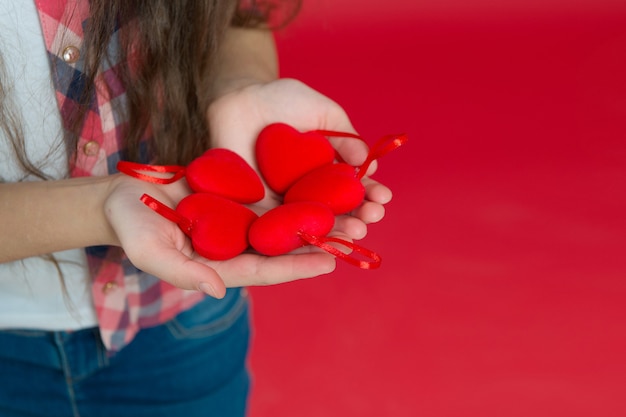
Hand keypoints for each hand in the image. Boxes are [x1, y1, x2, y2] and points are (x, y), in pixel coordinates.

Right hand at [104, 174, 337, 297]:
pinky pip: (269, 200)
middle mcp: (235, 247)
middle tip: (353, 235)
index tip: (328, 261)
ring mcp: (237, 224)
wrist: (124, 197)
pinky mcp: (236, 202)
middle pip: (282, 248)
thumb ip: (182, 273)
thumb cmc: (132, 227)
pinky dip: (293, 195)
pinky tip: (317, 185)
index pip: (265, 269)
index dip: (295, 266)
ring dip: (312, 219)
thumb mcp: (150, 252)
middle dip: (316, 243)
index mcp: (220, 266)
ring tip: (347, 211)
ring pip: (281, 224)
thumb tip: (217, 290)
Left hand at [207, 78, 392, 237]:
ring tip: (357, 232)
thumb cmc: (282, 100)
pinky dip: (299, 237)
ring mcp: (283, 202)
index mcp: (326, 171)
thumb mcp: (323, 112)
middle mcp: (307, 191)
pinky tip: (319, 239)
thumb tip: (369, 164)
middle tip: (372, 217)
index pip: (352, 189)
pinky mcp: (257, 209)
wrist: (240, 97)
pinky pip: (279, 227)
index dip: (370, 195)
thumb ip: (346, 136)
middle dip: (359, 217)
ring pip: (312, 224)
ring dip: (337, 232)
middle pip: (337, 212)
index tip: (383, 197)